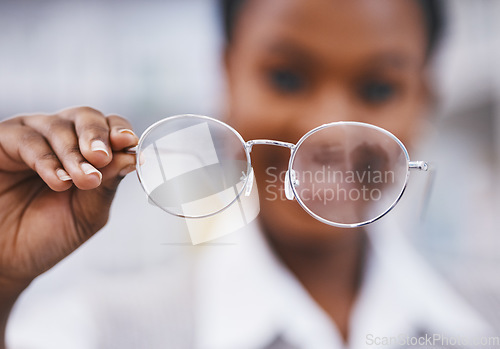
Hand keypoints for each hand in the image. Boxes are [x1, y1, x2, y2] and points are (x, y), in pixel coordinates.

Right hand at [0, 106, 137, 285]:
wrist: (9, 260)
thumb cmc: (49, 234)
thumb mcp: (88, 212)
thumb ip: (108, 184)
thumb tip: (132, 158)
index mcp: (86, 150)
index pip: (109, 127)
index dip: (119, 131)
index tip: (129, 143)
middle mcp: (60, 138)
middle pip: (85, 117)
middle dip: (98, 137)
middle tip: (102, 158)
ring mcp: (31, 137)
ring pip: (58, 127)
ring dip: (75, 155)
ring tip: (85, 180)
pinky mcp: (2, 143)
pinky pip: (26, 141)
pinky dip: (47, 161)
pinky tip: (59, 182)